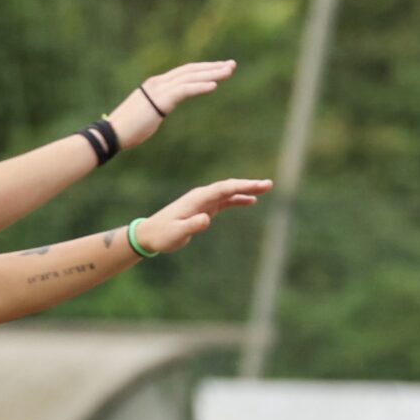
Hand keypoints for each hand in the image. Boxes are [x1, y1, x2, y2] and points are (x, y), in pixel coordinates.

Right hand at [105, 60, 238, 150]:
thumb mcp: (147, 114)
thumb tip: (161, 111)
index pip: (184, 72)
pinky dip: (200, 86)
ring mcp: (158, 90)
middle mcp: (158, 83)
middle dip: (212, 67)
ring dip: (212, 73)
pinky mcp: (159, 101)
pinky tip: (215, 85)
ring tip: (229, 72)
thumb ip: (156, 107)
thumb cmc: (127, 129)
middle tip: (232, 64)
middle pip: (190, 70)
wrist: (111, 134)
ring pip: (190, 77)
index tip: (220, 68)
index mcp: (156, 85)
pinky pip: (184, 90)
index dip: (203, 69)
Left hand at [134, 178, 271, 254]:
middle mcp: (202, 196)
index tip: (258, 186)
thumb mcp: (177, 233)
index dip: (241, 186)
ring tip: (265, 189)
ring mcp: (203, 201)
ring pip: (228, 192)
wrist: (150, 234)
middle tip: (269, 184)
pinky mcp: (204, 208)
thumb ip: (191, 225)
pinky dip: (238, 199)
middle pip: (229, 186)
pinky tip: (251, 201)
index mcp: (197, 199)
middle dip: (249, 185)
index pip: (223, 189)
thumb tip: (206, 219)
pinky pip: (225, 201)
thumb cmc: (162, 235)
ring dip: (246, 190)